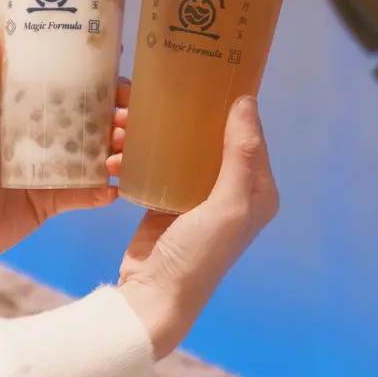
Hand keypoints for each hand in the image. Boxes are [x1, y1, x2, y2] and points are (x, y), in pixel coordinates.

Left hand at [0, 27, 123, 265]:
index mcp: (32, 114)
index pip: (75, 93)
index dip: (103, 86)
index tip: (121, 82)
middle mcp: (49, 138)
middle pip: (96, 123)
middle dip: (119, 121)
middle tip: (125, 122)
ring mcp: (54, 170)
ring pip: (97, 157)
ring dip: (117, 154)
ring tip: (117, 157)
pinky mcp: (53, 201)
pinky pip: (84, 195)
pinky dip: (102, 193)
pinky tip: (112, 190)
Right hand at [110, 94, 279, 359]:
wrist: (152, 299)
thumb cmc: (199, 254)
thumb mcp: (228, 205)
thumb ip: (240, 154)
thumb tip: (248, 101)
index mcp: (258, 191)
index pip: (250, 136)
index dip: (234, 107)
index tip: (211, 76)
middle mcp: (233, 191)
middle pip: (213, 139)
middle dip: (187, 118)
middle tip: (157, 97)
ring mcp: (200, 196)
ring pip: (183, 150)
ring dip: (156, 137)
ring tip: (125, 126)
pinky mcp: (169, 202)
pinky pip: (159, 167)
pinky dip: (140, 156)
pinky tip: (119, 148)